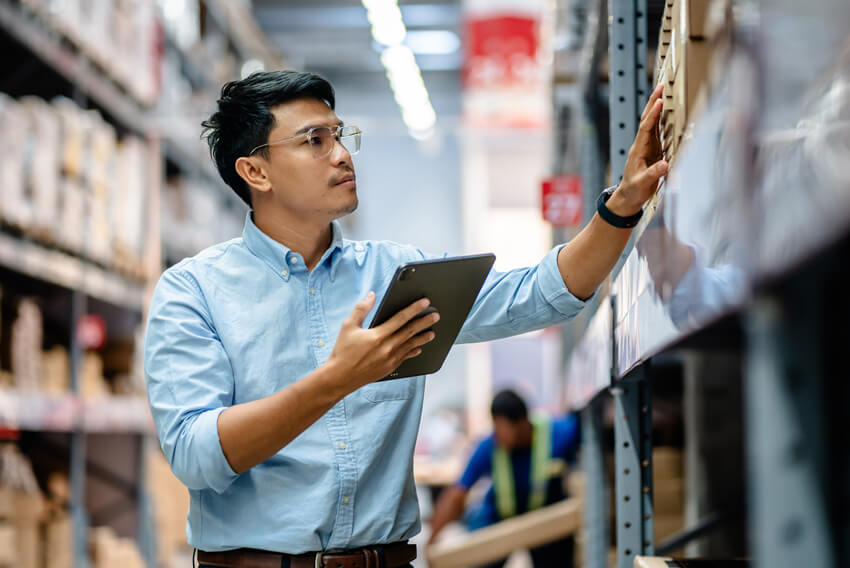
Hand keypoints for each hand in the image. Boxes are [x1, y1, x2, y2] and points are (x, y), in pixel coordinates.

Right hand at [326, 292, 438, 392]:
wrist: (340, 377)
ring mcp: (390, 360)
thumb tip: (371, 295)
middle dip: (425, 322)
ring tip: (432, 332)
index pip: (401, 318)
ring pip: (411, 346)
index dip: (414, 309)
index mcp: (378, 336)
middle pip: (411, 332)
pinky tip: (418, 348)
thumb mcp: (348, 326)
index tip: (425, 303)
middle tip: (436, 316)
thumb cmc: (342, 352)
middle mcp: (387, 348)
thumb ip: (361, 309)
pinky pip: (405, 358)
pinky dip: (413, 351)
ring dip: (423, 338)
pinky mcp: (389, 368)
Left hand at [608, 82, 667, 215]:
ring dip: (656, 107)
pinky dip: (660, 118)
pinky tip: (665, 110)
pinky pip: (656, 130)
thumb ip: (653, 174)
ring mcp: (646, 146)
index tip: (659, 101)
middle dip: (652, 102)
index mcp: (638, 150)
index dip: (653, 115)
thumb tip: (665, 165)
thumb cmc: (634, 190)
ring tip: (662, 91)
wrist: (628, 196)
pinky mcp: (652, 150)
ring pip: (651, 122)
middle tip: (660, 86)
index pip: (645, 128)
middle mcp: (641, 145)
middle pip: (646, 119)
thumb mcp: (643, 184)